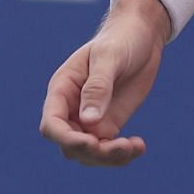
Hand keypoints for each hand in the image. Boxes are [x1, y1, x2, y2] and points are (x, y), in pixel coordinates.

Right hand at [38, 0, 169, 166]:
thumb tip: (88, 121)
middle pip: (69, 144)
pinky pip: (107, 150)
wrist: (142, 36)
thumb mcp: (109, 57)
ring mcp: (90, 119)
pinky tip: (139, 146)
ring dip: (109, 157)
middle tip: (121, 146)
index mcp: (63, 89)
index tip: (92, 142)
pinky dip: (122, 155)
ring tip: (135, 147)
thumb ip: (98, 87)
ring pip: (88, 153)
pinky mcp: (109, 124)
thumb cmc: (121, 39)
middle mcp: (72, 108)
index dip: (67, 139)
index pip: (52, 124)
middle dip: (92, 152)